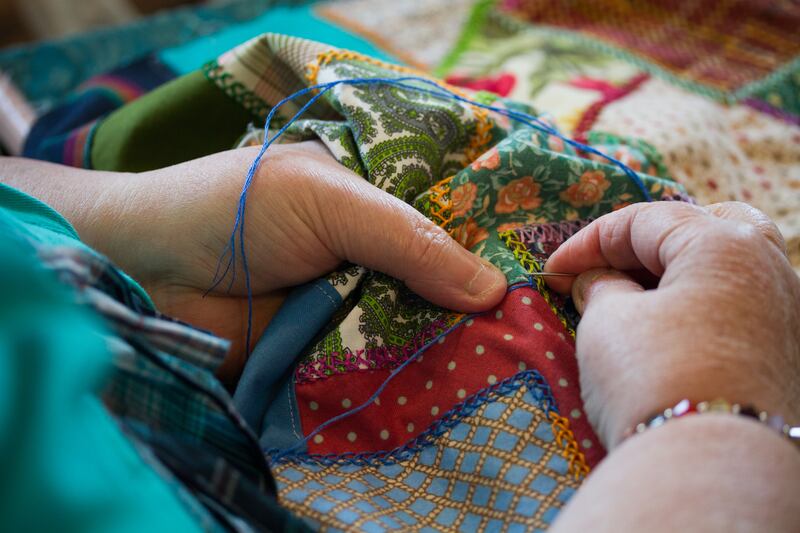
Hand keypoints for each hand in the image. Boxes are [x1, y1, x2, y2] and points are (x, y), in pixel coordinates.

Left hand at [48, 143, 504, 380]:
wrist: (144, 273)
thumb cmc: (232, 210)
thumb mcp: (329, 200)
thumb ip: (408, 240)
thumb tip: (492, 290)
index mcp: (374, 207)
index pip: (450, 229)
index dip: (494, 250)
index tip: (550, 279)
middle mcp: (370, 260)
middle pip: (442, 290)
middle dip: (482, 313)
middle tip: (543, 339)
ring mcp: (351, 313)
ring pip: (419, 338)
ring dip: (453, 355)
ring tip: (517, 375)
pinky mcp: (328, 362)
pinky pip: (382, 377)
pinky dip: (410, 389)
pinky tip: (458, 402)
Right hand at [545, 201, 799, 447]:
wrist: (711, 470)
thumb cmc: (653, 379)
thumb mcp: (608, 323)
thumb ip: (601, 288)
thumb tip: (597, 281)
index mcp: (724, 243)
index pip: (644, 220)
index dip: (588, 241)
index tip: (553, 270)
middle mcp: (771, 267)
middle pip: (705, 225)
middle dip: (648, 242)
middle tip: (605, 270)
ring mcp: (791, 312)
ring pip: (734, 264)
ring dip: (681, 269)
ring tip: (639, 293)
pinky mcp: (790, 353)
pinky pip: (745, 304)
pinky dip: (706, 301)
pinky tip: (675, 326)